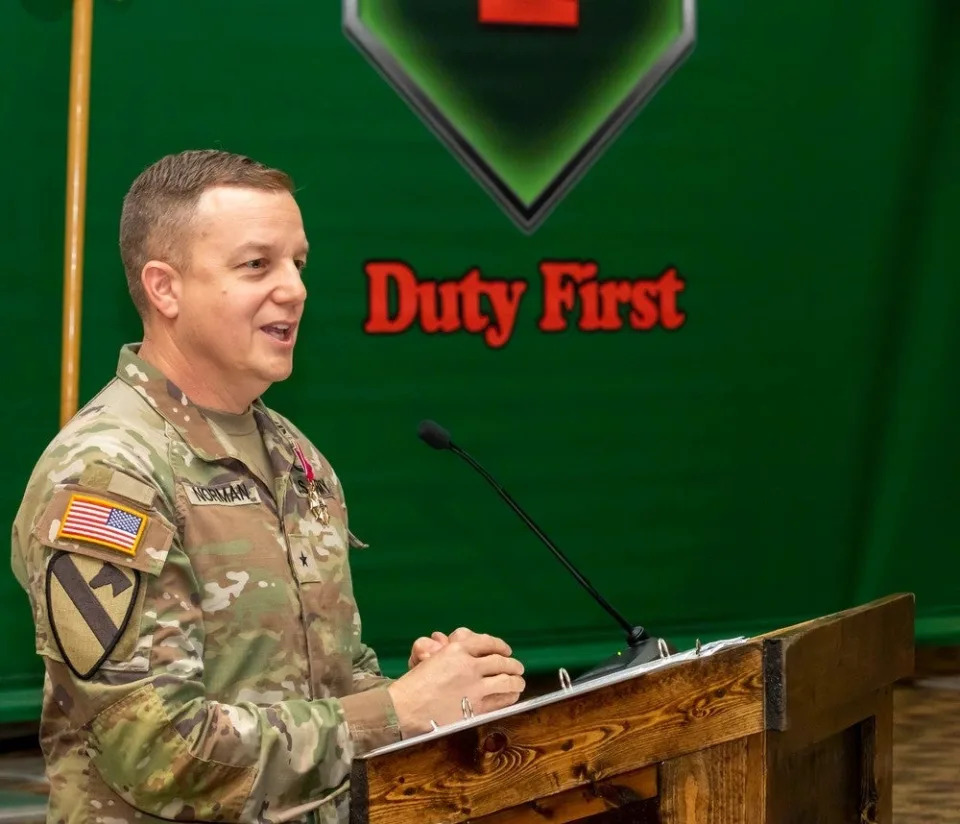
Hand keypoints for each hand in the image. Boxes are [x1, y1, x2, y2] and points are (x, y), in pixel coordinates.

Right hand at [389, 630, 524, 736]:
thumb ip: (446, 649)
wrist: (404, 708)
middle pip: (500, 661)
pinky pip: (500, 700)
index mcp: (456, 649)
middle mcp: (469, 665)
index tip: (505, 649)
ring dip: (516, 680)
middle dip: (512, 664)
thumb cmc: (413, 684)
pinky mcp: (476, 707)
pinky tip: (512, 696)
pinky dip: (509, 697)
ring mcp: (474, 687)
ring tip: (519, 682)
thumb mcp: (430, 658)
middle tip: (517, 667)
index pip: (486, 642)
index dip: (500, 645)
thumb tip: (452, 641)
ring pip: (506, 680)